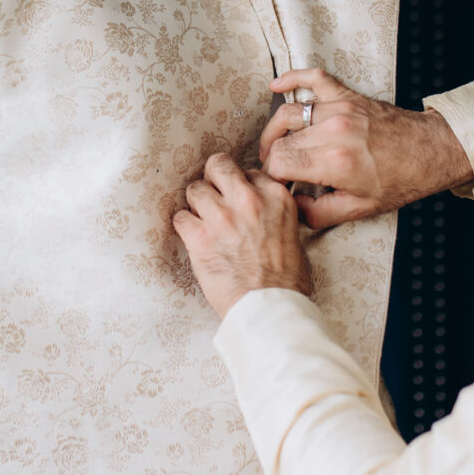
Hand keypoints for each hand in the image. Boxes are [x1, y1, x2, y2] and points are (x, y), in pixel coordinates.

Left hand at [172, 153, 311, 319]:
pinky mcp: (199, 238)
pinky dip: (185, 228)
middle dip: (213, 179)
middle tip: (213, 197)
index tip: (237, 199)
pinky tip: (195, 239)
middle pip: (218, 166)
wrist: (270, 308)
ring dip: (197, 205)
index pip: (248, 171)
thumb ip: (272, 211)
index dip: (239, 185)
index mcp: (275, 197)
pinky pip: (180, 218)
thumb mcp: (293, 233)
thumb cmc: (287, 280)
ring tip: (204, 222)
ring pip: (194, 189)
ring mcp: (221, 217)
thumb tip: (257, 208)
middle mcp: (248, 200)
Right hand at [257, 69, 473, 227]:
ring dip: (274, 131)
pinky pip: (314, 79)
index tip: (277, 185)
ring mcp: (340, 108)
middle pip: (281, 141)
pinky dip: (292, 79)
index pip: (280, 164)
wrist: (432, 151)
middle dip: (272, 159)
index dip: (271, 177)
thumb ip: (320, 213)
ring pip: (288, 113)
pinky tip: (276, 86)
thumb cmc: (402, 181)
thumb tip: (293, 206)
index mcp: (336, 161)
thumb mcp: (361, 209)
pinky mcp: (348, 96)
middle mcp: (334, 130)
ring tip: (274, 147)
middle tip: (278, 173)